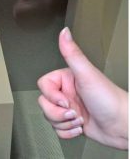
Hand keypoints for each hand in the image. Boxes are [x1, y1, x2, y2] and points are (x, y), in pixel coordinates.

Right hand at [37, 27, 127, 148]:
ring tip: (79, 119)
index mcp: (66, 78)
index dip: (51, 95)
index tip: (65, 98)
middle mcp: (66, 92)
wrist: (124, 126)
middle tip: (74, 111)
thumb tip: (64, 32)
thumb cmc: (109, 99)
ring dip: (64, 123)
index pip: (43, 85)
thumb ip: (72, 52)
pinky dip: (67, 132)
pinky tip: (79, 127)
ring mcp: (68, 107)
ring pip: (49, 116)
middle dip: (58, 112)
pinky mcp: (71, 122)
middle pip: (44, 102)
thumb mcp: (87, 73)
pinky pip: (57, 128)